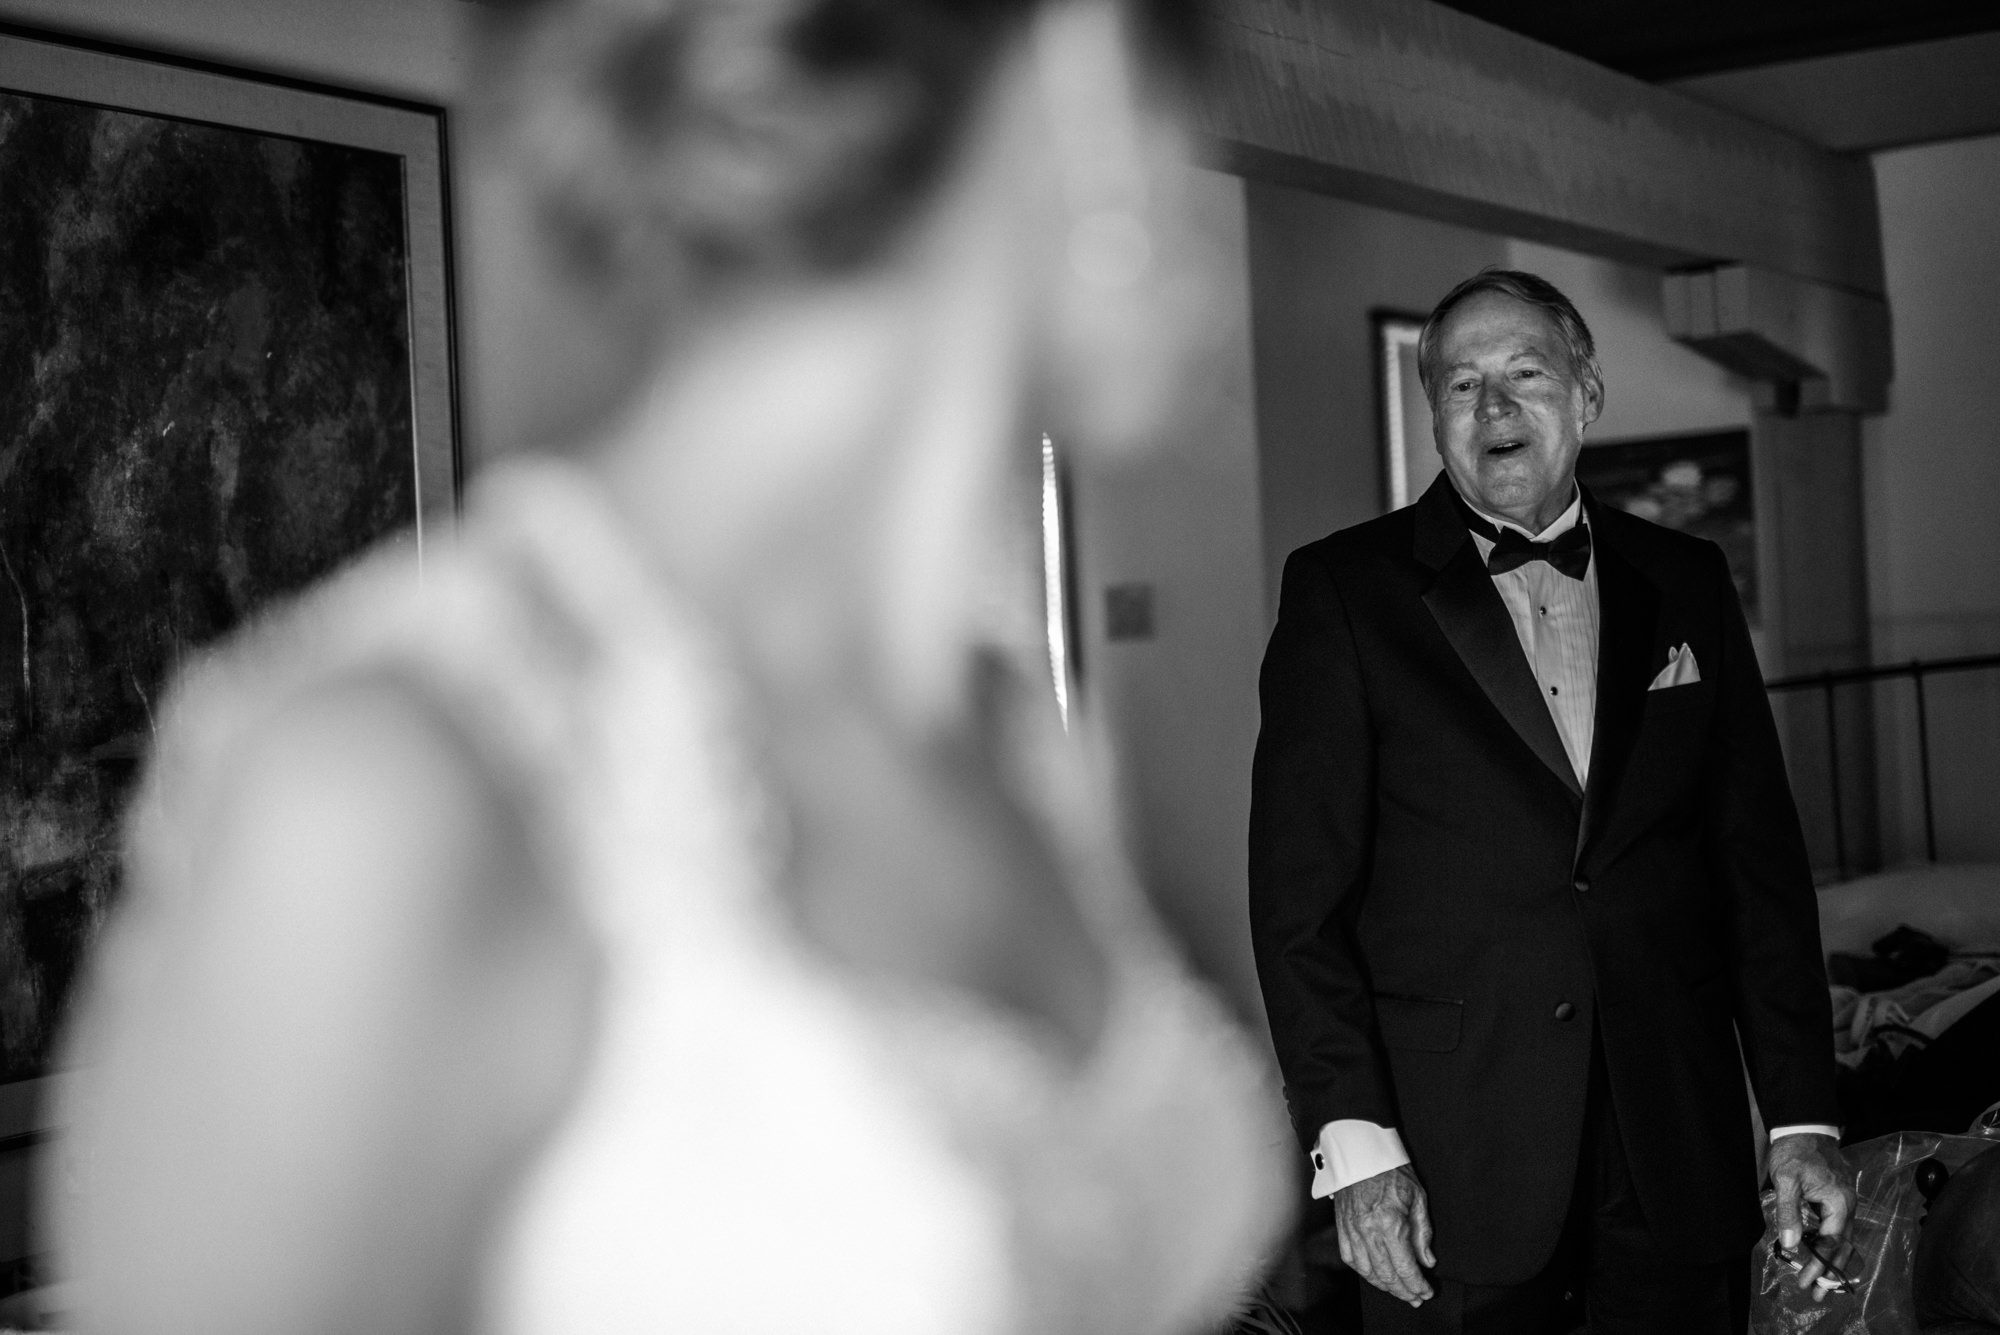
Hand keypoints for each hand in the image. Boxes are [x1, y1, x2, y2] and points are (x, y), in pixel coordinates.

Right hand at [1333, 1163, 1435, 1305]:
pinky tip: (1374, 1275)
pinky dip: (1364, 1272)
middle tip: (1416, 1298)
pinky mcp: (1341, 1227)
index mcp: (1391, 1224)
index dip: (1418, 1286)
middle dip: (1404, 1292)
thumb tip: (1427, 1261)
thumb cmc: (1391, 1171)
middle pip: (1387, 1275)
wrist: (1360, 1152)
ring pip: (1367, 1272)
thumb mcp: (1418, 1198)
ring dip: (1384, 1286)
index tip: (1427, 1292)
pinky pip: (1350, 1259)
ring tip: (1398, 1290)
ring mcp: (1352, 1231)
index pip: (1406, 1268)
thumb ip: (1423, 1233)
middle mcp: (1368, 1232)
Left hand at [1768, 1133, 1855, 1302]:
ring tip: (1821, 1282)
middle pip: (1843, 1247)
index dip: (1818, 1265)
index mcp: (1839, 1204)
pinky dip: (1831, 1244)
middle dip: (1830, 1272)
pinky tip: (1820, 1252)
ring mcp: (1846, 1201)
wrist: (1805, 1126)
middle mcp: (1848, 1206)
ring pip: (1843, 1238)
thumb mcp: (1786, 1180)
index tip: (1806, 1282)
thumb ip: (1789, 1213)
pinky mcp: (1839, 1197)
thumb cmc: (1795, 1150)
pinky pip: (1838, 1227)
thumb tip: (1792, 1245)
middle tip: (1818, 1296)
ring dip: (1832, 1261)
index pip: (1830, 1244)